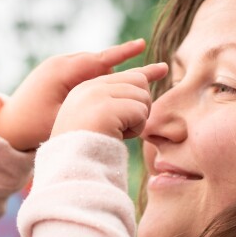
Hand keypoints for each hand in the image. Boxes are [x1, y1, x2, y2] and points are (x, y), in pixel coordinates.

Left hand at [0, 39, 149, 150]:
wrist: (5, 125)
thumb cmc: (33, 126)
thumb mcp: (63, 118)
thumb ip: (89, 105)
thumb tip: (117, 98)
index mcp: (62, 70)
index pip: (99, 59)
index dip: (123, 53)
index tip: (143, 45)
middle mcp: (60, 64)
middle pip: (99, 62)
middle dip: (123, 66)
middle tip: (151, 69)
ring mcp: (55, 68)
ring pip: (91, 68)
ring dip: (109, 73)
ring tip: (132, 80)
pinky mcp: (53, 77)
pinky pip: (82, 73)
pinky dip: (96, 78)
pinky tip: (107, 87)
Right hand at [50, 63, 168, 140]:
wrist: (71, 167)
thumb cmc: (88, 150)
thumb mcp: (99, 120)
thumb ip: (116, 102)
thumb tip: (145, 84)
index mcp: (85, 89)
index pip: (125, 75)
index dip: (146, 73)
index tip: (164, 69)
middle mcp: (90, 87)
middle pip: (139, 81)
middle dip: (141, 105)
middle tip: (126, 127)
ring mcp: (96, 95)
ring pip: (142, 96)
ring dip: (138, 120)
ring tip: (118, 133)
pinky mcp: (106, 108)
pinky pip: (140, 112)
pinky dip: (136, 129)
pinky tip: (118, 137)